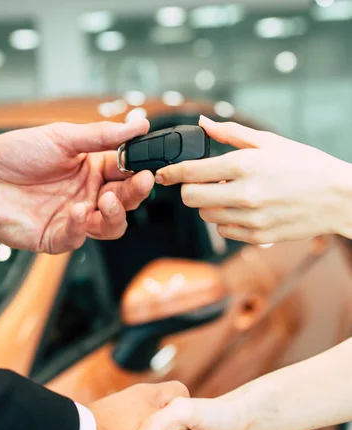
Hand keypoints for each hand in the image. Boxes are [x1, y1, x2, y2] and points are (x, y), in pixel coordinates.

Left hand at [0, 119, 153, 251]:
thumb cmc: (14, 154)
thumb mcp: (62, 137)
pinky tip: (77, 211)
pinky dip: (82, 226)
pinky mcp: (57, 237)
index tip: (149, 166)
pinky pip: (79, 238)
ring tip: (107, 201)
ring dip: (115, 215)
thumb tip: (138, 124)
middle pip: (125, 202)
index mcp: (92, 169)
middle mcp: (87, 194)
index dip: (140, 171)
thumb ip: (102, 135)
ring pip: (110, 226)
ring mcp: (74, 218)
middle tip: (140, 182)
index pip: (126, 172)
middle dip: (135, 193)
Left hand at [154, 115, 351, 243]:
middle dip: (189, 190)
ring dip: (209, 205)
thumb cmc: (306, 165)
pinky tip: (241, 209)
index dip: (170, 173)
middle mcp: (244, 194)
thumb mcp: (270, 142)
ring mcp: (251, 219)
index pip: (191, 173)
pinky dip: (225, 221)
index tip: (163, 174)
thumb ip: (231, 133)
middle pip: (191, 199)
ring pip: (207, 216)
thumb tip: (204, 123)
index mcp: (244, 165)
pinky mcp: (258, 237)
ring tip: (228, 194)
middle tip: (199, 184)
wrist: (337, 197)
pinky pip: (224, 232)